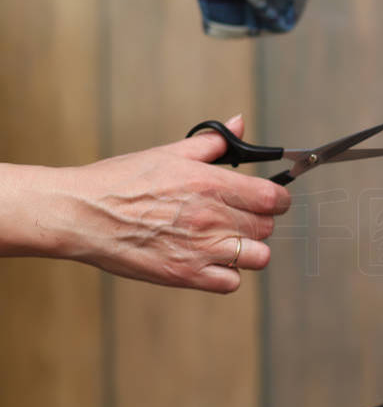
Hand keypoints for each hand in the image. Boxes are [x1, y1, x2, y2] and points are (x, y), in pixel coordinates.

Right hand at [5, 115, 290, 292]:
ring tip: (228, 241)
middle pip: (267, 227)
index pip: (273, 197)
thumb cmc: (120, 183)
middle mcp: (211, 218)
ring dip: (249, 249)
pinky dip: (227, 274)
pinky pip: (231, 282)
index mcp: (210, 184)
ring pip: (257, 256)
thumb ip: (212, 143)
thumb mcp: (169, 153)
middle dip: (259, 221)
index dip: (278, 199)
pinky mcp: (186, 275)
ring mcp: (201, 249)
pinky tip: (211, 260)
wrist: (81, 215)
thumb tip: (239, 124)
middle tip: (239, 217)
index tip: (271, 199)